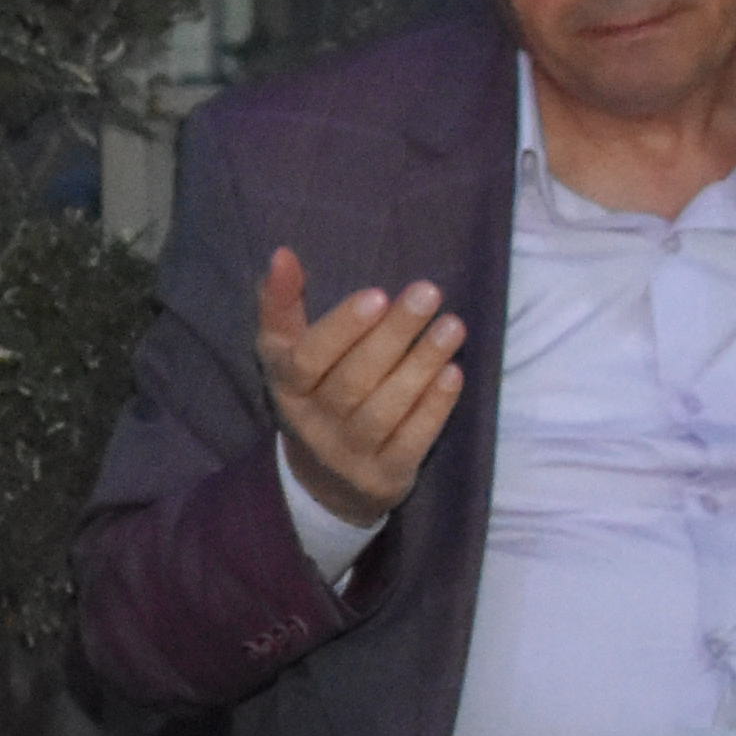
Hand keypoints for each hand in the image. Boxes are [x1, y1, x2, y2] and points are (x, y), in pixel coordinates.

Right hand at [255, 246, 464, 529]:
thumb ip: (282, 305)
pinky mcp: (384, 476)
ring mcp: (349, 454)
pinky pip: (410, 442)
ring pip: (384, 410)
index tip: (377, 294)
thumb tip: (283, 254)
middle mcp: (313, 424)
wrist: (327, 480)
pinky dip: (433, 408)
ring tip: (452, 326)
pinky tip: (453, 374)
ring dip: (420, 366)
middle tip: (428, 293)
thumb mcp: (289, 352)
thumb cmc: (315, 392)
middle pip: (352, 381)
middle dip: (393, 335)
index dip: (341, 329)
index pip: (307, 360)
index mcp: (288, 386)